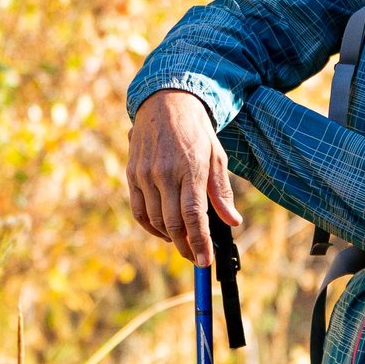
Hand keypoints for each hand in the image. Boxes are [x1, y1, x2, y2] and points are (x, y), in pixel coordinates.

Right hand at [128, 89, 243, 267]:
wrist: (166, 102)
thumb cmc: (197, 132)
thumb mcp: (217, 157)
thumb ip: (222, 192)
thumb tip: (232, 221)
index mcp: (190, 169)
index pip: (194, 216)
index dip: (200, 242)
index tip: (206, 261)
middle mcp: (164, 173)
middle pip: (173, 223)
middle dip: (186, 247)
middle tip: (197, 258)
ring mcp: (144, 174)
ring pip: (155, 220)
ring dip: (170, 238)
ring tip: (184, 243)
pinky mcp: (132, 174)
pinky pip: (138, 210)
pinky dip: (150, 226)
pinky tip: (164, 231)